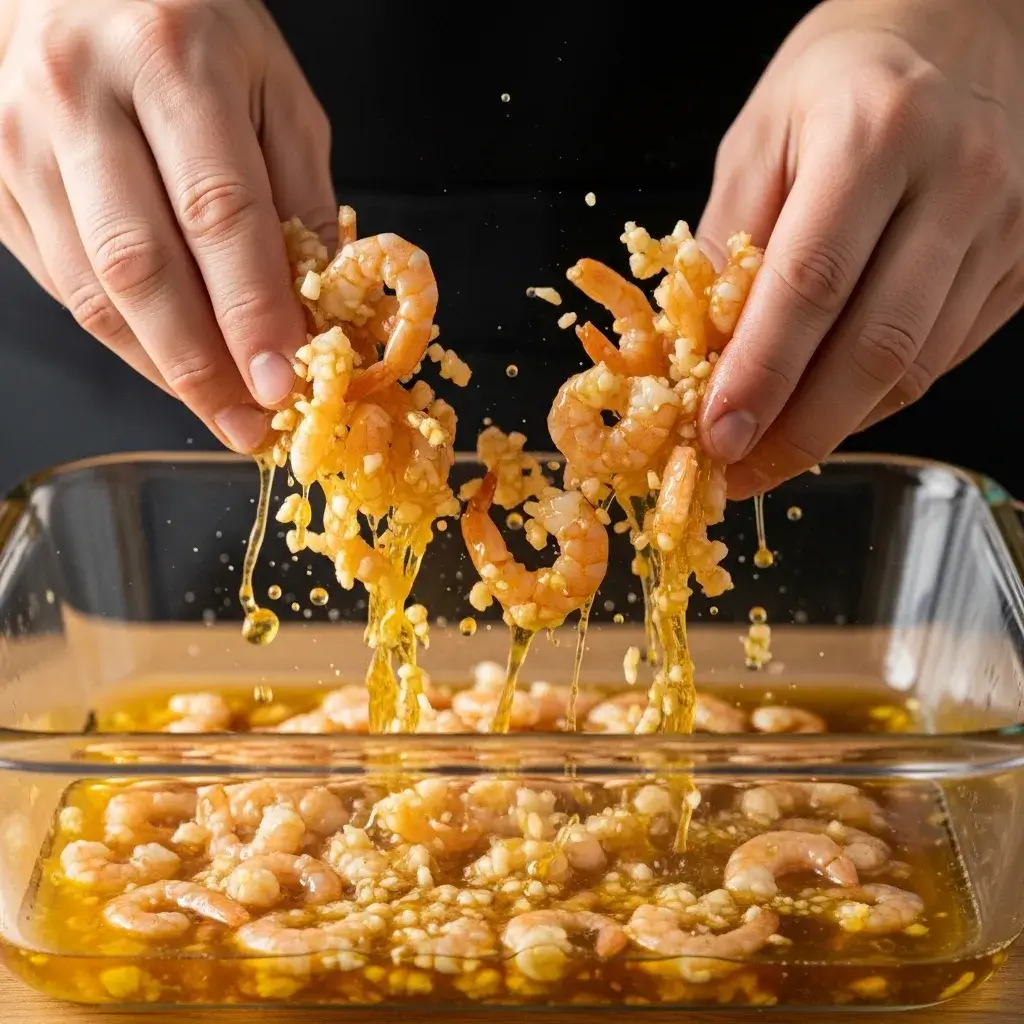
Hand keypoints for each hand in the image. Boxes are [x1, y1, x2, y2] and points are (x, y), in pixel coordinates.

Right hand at [0, 0, 334, 451]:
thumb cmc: (191, 24)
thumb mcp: (275, 88)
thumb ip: (299, 196)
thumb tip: (317, 308)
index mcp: (170, 61)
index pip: (217, 212)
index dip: (252, 311)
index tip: (284, 382)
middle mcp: (80, 98)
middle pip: (140, 265)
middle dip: (202, 365)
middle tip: (249, 424)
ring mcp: (20, 139)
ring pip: (91, 289)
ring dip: (162, 367)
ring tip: (219, 410)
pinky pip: (60, 281)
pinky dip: (122, 337)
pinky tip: (169, 362)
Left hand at [697, 0, 1023, 497]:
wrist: (956, 32)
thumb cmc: (839, 81)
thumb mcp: (756, 139)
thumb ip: (727, 244)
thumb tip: (695, 353)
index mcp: (873, 134)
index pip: (811, 283)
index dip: (761, 374)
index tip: (716, 435)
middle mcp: (957, 179)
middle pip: (876, 344)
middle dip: (800, 429)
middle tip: (739, 472)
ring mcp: (1006, 224)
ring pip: (916, 366)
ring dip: (836, 427)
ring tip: (771, 455)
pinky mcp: (1023, 263)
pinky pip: (942, 358)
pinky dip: (877, 400)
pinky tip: (828, 413)